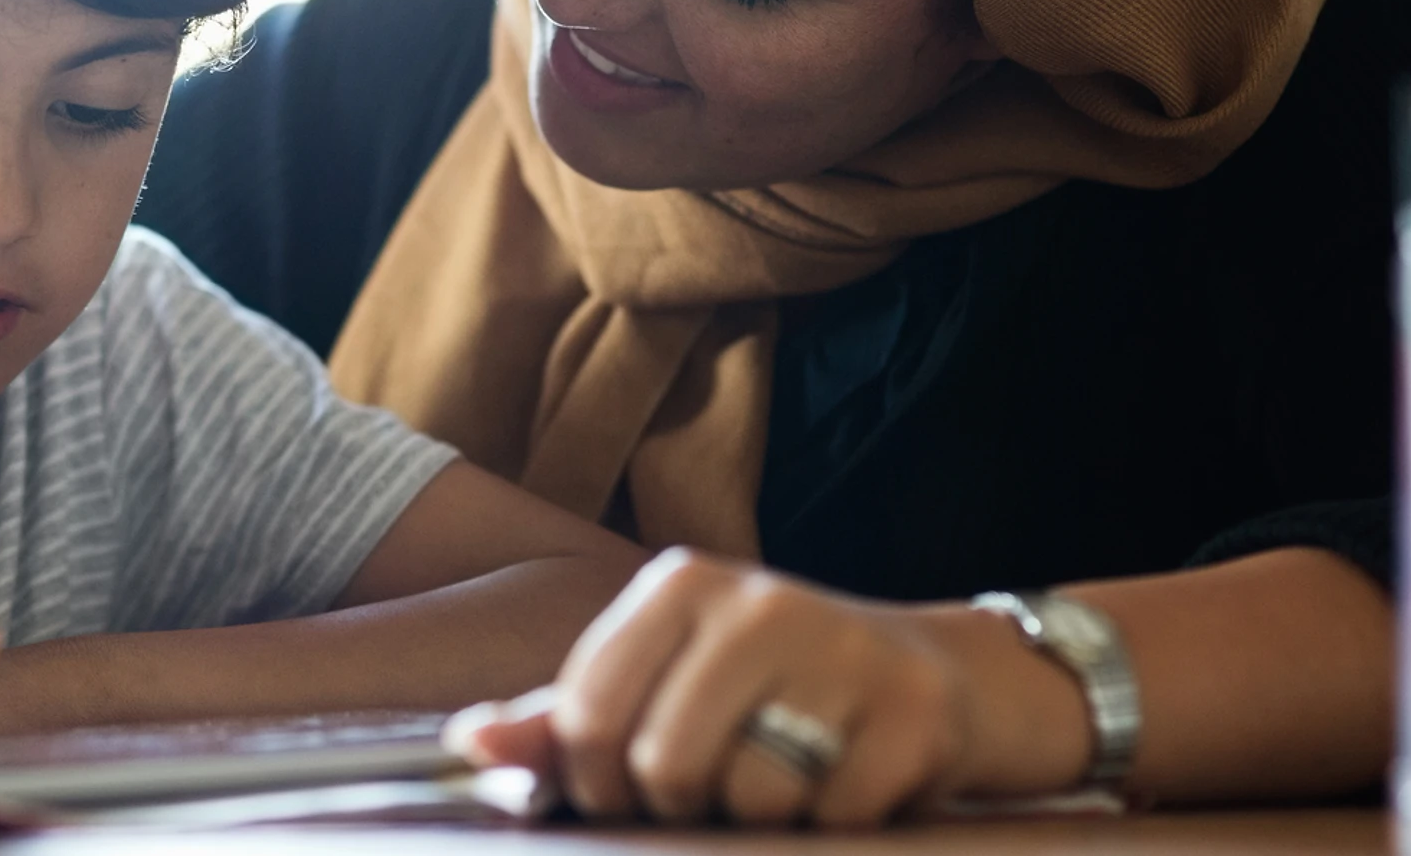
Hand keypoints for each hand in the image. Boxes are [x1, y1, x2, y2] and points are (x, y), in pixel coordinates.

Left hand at [446, 549, 1085, 828]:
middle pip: (664, 766)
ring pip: (751, 798)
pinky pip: (833, 819)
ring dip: (760, 821)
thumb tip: (471, 745)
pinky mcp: (914, 714)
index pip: (588, 716)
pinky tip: (848, 785)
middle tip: (716, 788)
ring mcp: (845, 651)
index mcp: (680, 584)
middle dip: (680, 807)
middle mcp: (760, 601)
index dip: (593, 784)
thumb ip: (563, 718)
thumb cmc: (769, 687)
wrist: (939, 676)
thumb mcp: (662, 681)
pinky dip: (831, 826)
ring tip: (788, 779)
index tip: (623, 791)